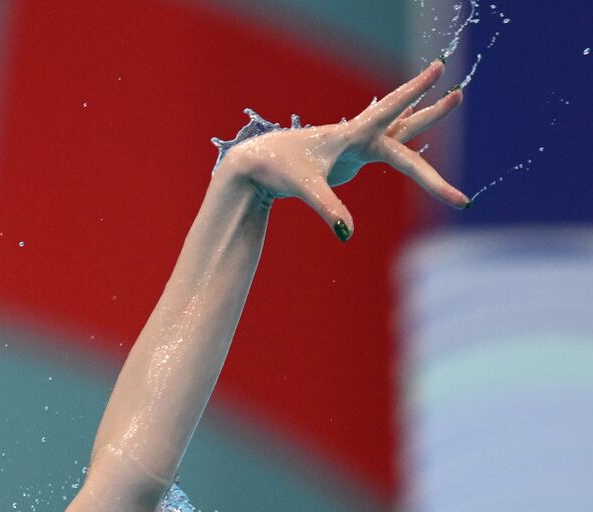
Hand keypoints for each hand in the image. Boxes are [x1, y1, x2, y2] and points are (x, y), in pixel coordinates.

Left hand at [225, 59, 467, 240]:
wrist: (257, 164)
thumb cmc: (278, 169)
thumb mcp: (304, 189)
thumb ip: (329, 209)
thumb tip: (347, 233)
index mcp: (350, 135)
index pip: (392, 112)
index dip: (416, 94)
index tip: (439, 74)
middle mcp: (357, 136)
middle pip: (404, 122)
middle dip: (431, 111)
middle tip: (459, 91)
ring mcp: (356, 146)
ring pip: (399, 131)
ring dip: (426, 118)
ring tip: (454, 98)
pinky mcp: (351, 158)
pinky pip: (387, 148)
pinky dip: (405, 142)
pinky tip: (412, 130)